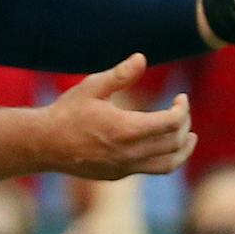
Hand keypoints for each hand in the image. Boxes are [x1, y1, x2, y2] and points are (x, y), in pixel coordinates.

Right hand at [0, 55, 194, 181]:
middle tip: (182, 110)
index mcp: (127, 129)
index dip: (183, 109)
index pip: (172, 123)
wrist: (44, 144)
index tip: (181, 97)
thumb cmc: (67, 112)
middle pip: (175, 143)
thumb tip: (142, 58)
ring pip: (168, 164)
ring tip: (189, 138)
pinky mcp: (118, 175)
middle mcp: (130, 153)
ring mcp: (124, 168)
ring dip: (183, 150)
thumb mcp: (93, 87)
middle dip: (185, 125)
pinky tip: (160, 144)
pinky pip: (150, 169)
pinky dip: (164, 158)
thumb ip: (120, 74)